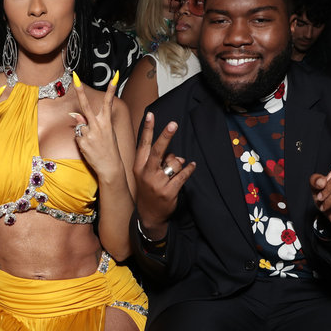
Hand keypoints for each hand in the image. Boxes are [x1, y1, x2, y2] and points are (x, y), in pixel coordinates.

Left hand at [70, 72, 124, 180]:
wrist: (110, 167)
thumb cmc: (109, 149)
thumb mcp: (105, 134)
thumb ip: (91, 123)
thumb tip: (74, 115)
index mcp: (107, 122)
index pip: (109, 102)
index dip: (112, 89)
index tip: (114, 76)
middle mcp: (98, 126)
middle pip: (86, 106)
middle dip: (80, 91)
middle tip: (74, 77)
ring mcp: (89, 134)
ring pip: (80, 126)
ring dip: (83, 132)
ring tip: (92, 142)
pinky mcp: (82, 142)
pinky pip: (77, 136)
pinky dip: (81, 141)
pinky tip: (88, 147)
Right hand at [132, 111, 194, 237]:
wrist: (149, 214)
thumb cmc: (148, 189)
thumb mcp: (147, 174)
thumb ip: (160, 161)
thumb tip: (177, 156)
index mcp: (139, 166)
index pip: (144, 144)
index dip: (148, 129)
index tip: (150, 115)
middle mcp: (146, 173)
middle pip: (158, 150)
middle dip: (166, 136)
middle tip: (173, 124)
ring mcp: (157, 183)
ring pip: (174, 163)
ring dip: (178, 164)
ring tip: (174, 172)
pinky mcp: (168, 191)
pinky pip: (183, 174)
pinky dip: (189, 169)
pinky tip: (192, 166)